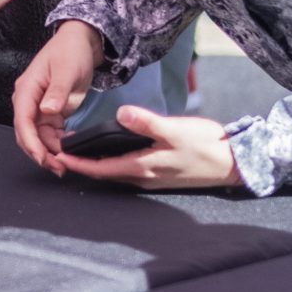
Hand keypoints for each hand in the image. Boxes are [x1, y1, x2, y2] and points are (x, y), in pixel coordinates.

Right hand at [12, 21, 99, 171]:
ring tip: (65, 164)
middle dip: (40, 153)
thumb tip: (47, 110)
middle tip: (58, 168)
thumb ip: (57, 91)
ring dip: (49, 152)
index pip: (23, 121)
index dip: (31, 142)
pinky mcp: (50, 111)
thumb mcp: (67, 70)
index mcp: (27, 89)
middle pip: (27, 133)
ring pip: (38, 137)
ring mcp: (38, 107)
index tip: (42, 158)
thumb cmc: (71, 51)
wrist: (81, 42)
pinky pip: (49, 133)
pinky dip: (57, 144)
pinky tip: (69, 149)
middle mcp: (28, 100)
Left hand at [52, 105, 240, 189]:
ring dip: (97, 163)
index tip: (58, 157)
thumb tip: (121, 114)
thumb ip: (147, 123)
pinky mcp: (160, 173)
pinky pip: (128, 169)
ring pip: (116, 172)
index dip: (78, 164)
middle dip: (82, 165)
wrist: (233, 163)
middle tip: (61, 153)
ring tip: (79, 151)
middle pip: (104, 173)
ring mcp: (152, 177)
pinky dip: (113, 162)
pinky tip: (111, 151)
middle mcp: (144, 177)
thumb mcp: (175, 130)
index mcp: (143, 167)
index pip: (101, 168)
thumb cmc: (205, 146)